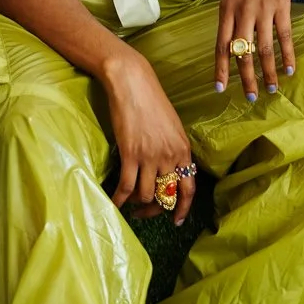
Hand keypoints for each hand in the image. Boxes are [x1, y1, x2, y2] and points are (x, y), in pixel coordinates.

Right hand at [101, 49, 195, 222]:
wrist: (132, 82)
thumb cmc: (150, 100)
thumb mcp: (171, 126)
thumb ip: (172, 149)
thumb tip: (166, 171)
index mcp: (183, 149)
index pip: (189, 188)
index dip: (184, 208)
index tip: (177, 221)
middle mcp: (170, 156)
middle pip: (167, 196)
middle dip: (156, 209)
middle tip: (145, 212)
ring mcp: (150, 156)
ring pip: (146, 195)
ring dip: (137, 203)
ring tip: (129, 203)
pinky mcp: (130, 153)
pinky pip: (126, 187)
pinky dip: (119, 198)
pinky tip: (114, 201)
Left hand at [216, 0, 296, 99]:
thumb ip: (229, 9)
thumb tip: (229, 33)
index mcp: (225, 7)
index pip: (220, 45)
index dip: (221, 68)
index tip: (220, 88)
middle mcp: (242, 10)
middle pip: (242, 52)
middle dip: (246, 78)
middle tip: (250, 98)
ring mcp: (263, 8)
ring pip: (263, 48)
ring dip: (268, 72)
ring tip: (272, 89)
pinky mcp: (282, 4)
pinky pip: (284, 35)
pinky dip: (287, 54)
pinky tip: (290, 68)